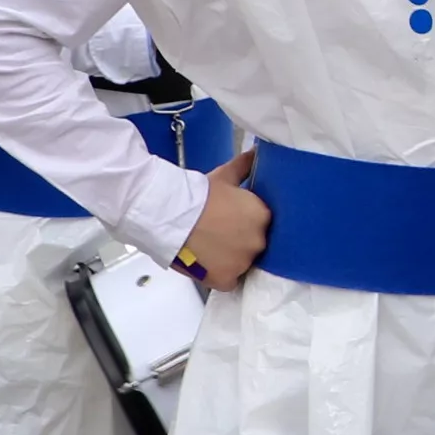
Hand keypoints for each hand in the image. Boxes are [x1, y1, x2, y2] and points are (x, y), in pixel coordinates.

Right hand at [178, 150, 268, 288]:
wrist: (171, 213)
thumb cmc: (198, 194)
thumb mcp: (225, 175)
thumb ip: (245, 166)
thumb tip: (256, 153)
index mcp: (263, 215)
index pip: (262, 224)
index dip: (245, 223)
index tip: (231, 221)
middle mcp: (259, 240)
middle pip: (253, 244)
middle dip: (239, 241)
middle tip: (218, 234)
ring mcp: (243, 262)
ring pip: (241, 263)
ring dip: (229, 259)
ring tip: (209, 249)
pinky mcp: (226, 279)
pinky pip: (229, 281)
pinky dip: (219, 275)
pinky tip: (208, 265)